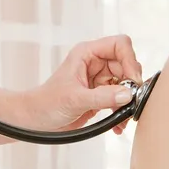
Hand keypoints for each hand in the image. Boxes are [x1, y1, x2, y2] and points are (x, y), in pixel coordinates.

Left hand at [23, 34, 142, 133]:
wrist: (35, 121)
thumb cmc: (46, 103)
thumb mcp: (74, 99)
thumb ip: (102, 96)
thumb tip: (128, 94)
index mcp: (88, 53)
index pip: (119, 45)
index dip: (130, 59)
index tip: (133, 80)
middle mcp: (97, 62)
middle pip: (127, 64)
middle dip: (131, 83)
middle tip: (131, 101)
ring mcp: (101, 78)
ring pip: (127, 83)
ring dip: (129, 100)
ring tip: (123, 117)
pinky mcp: (103, 93)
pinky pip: (122, 98)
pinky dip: (123, 110)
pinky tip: (118, 123)